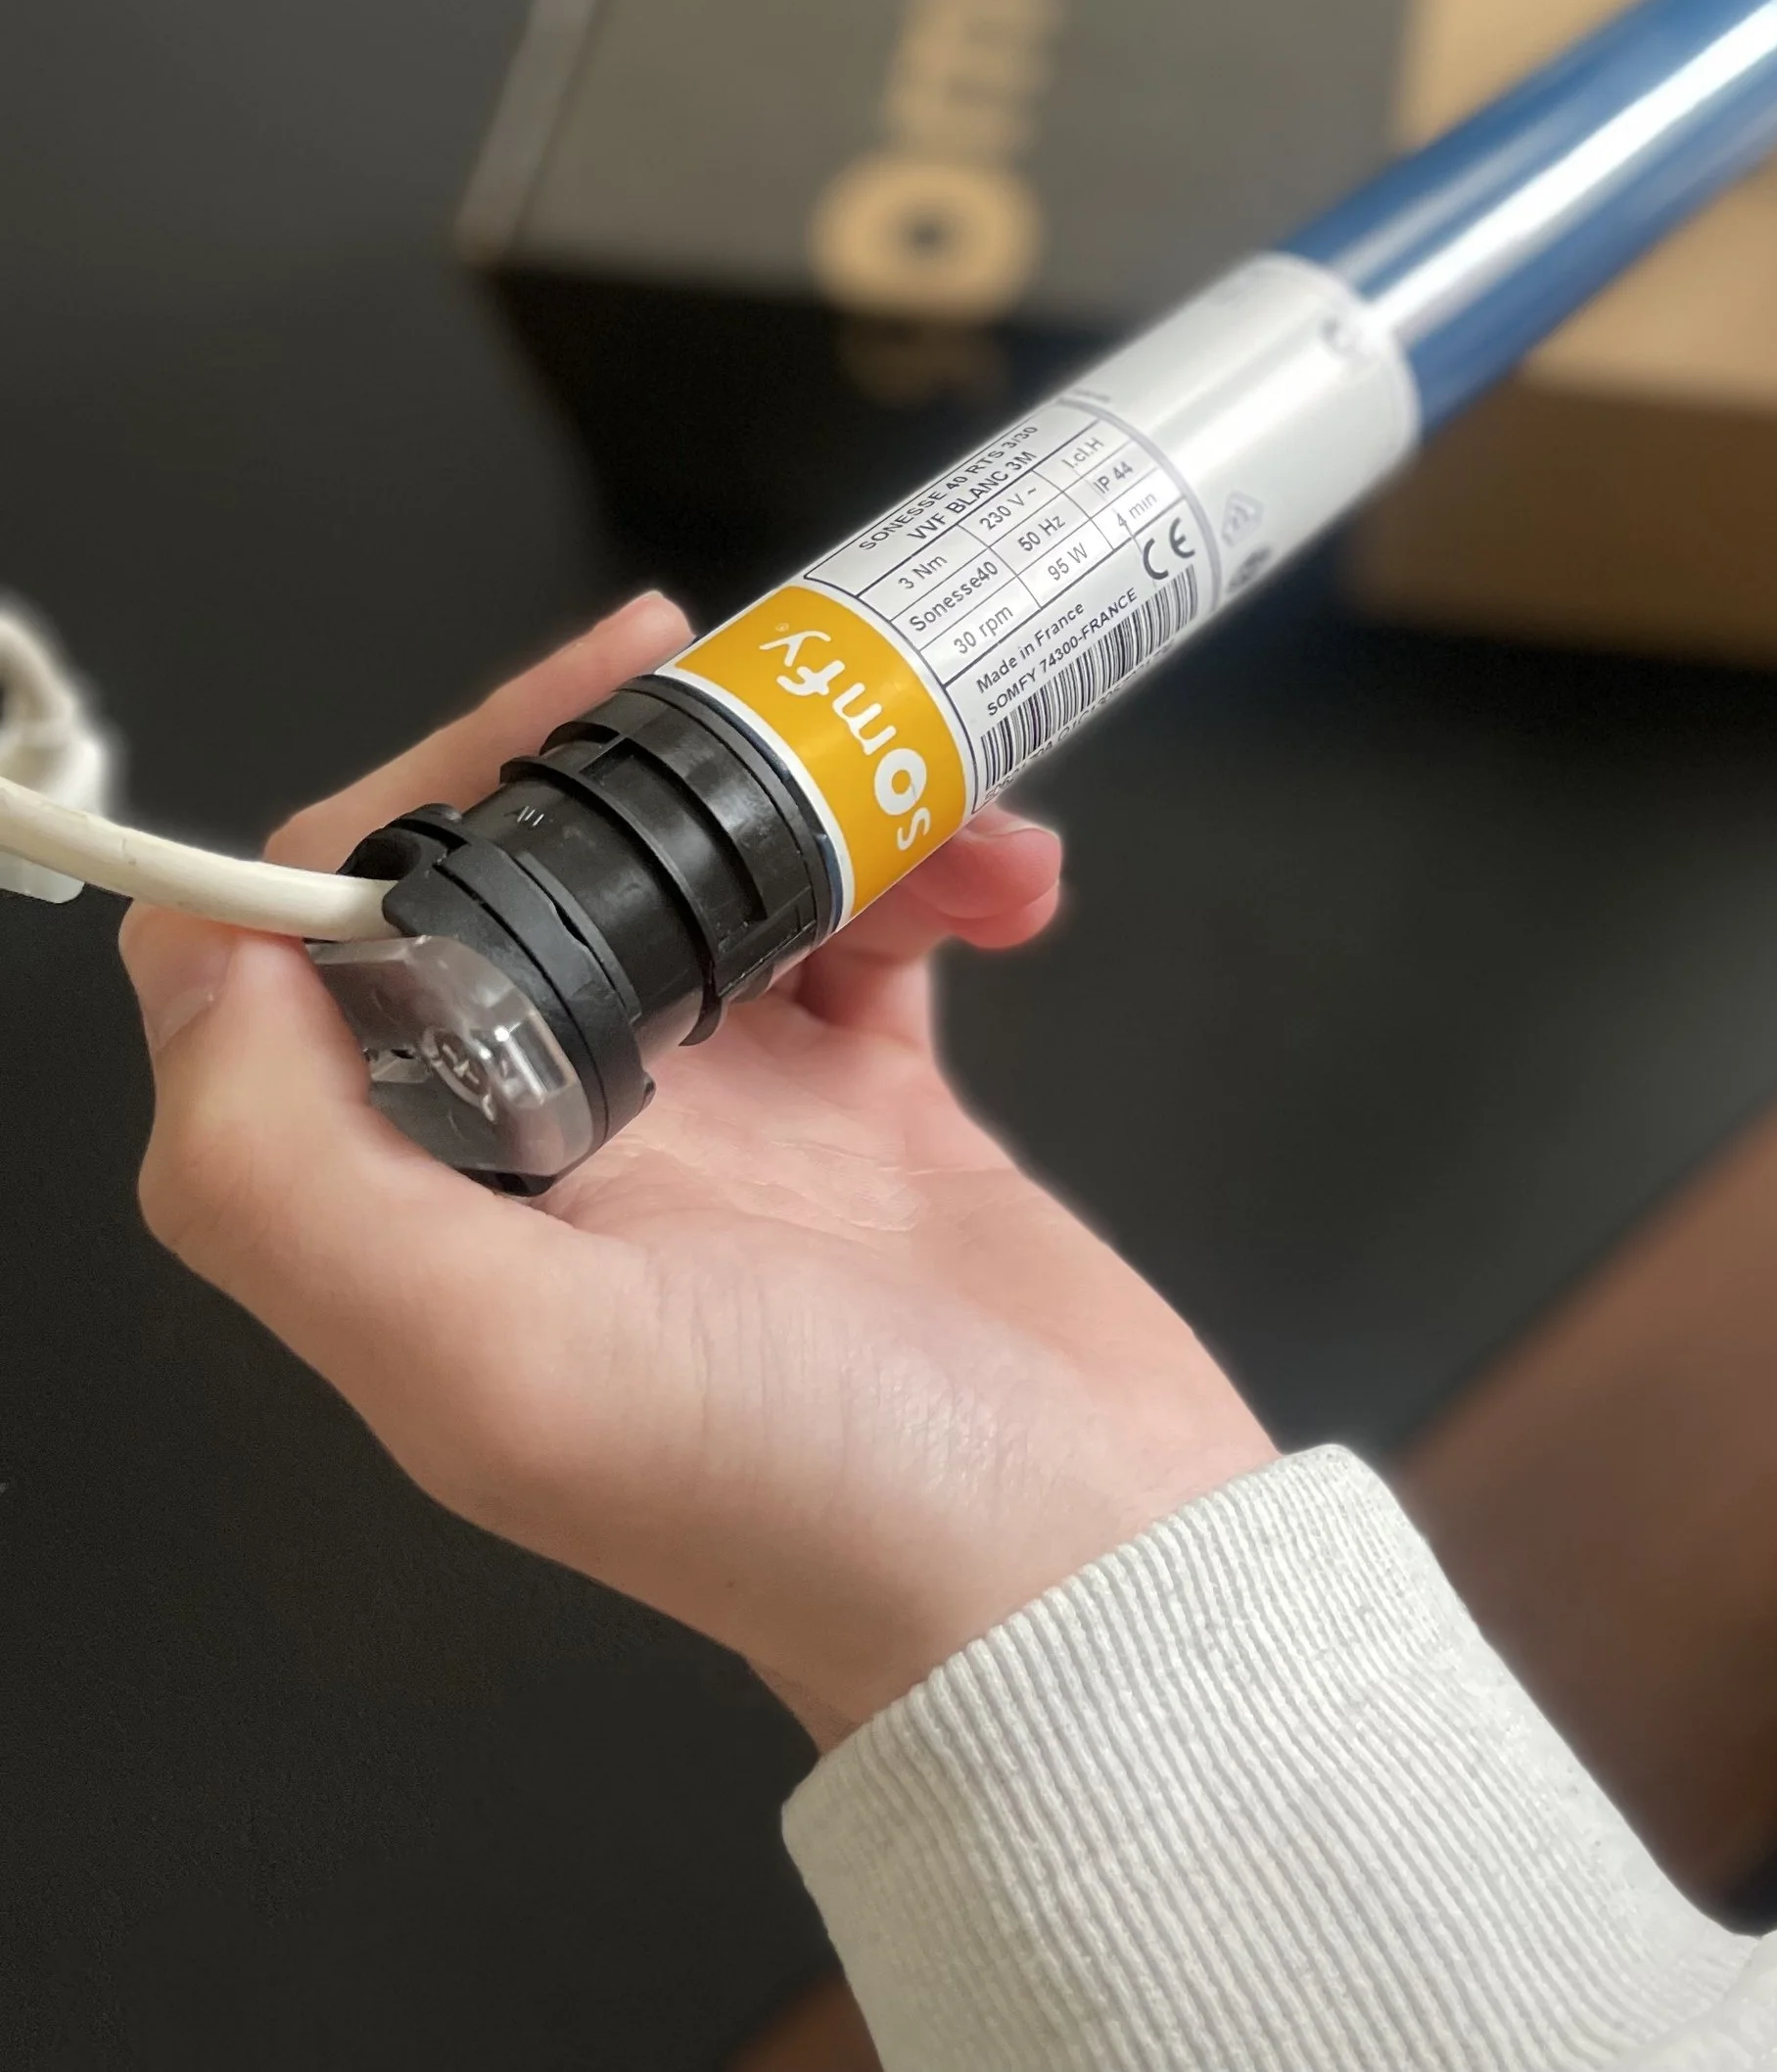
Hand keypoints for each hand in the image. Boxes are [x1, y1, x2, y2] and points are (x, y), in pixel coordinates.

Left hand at [121, 596, 1273, 1747]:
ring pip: (716, 873)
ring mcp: (713, 1119)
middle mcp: (549, 1149)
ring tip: (960, 839)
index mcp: (429, 1203)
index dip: (405, 804)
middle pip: (536, 870)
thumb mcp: (501, 1374)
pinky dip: (943, 873)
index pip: (329, 945)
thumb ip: (292, 1183)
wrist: (1085, 1571)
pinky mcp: (861, 1105)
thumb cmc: (811, 1497)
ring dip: (837, 808)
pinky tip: (1014, 888)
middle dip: (645, 756)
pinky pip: (871, 922)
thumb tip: (210, 961)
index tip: (556, 718)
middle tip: (764, 687)